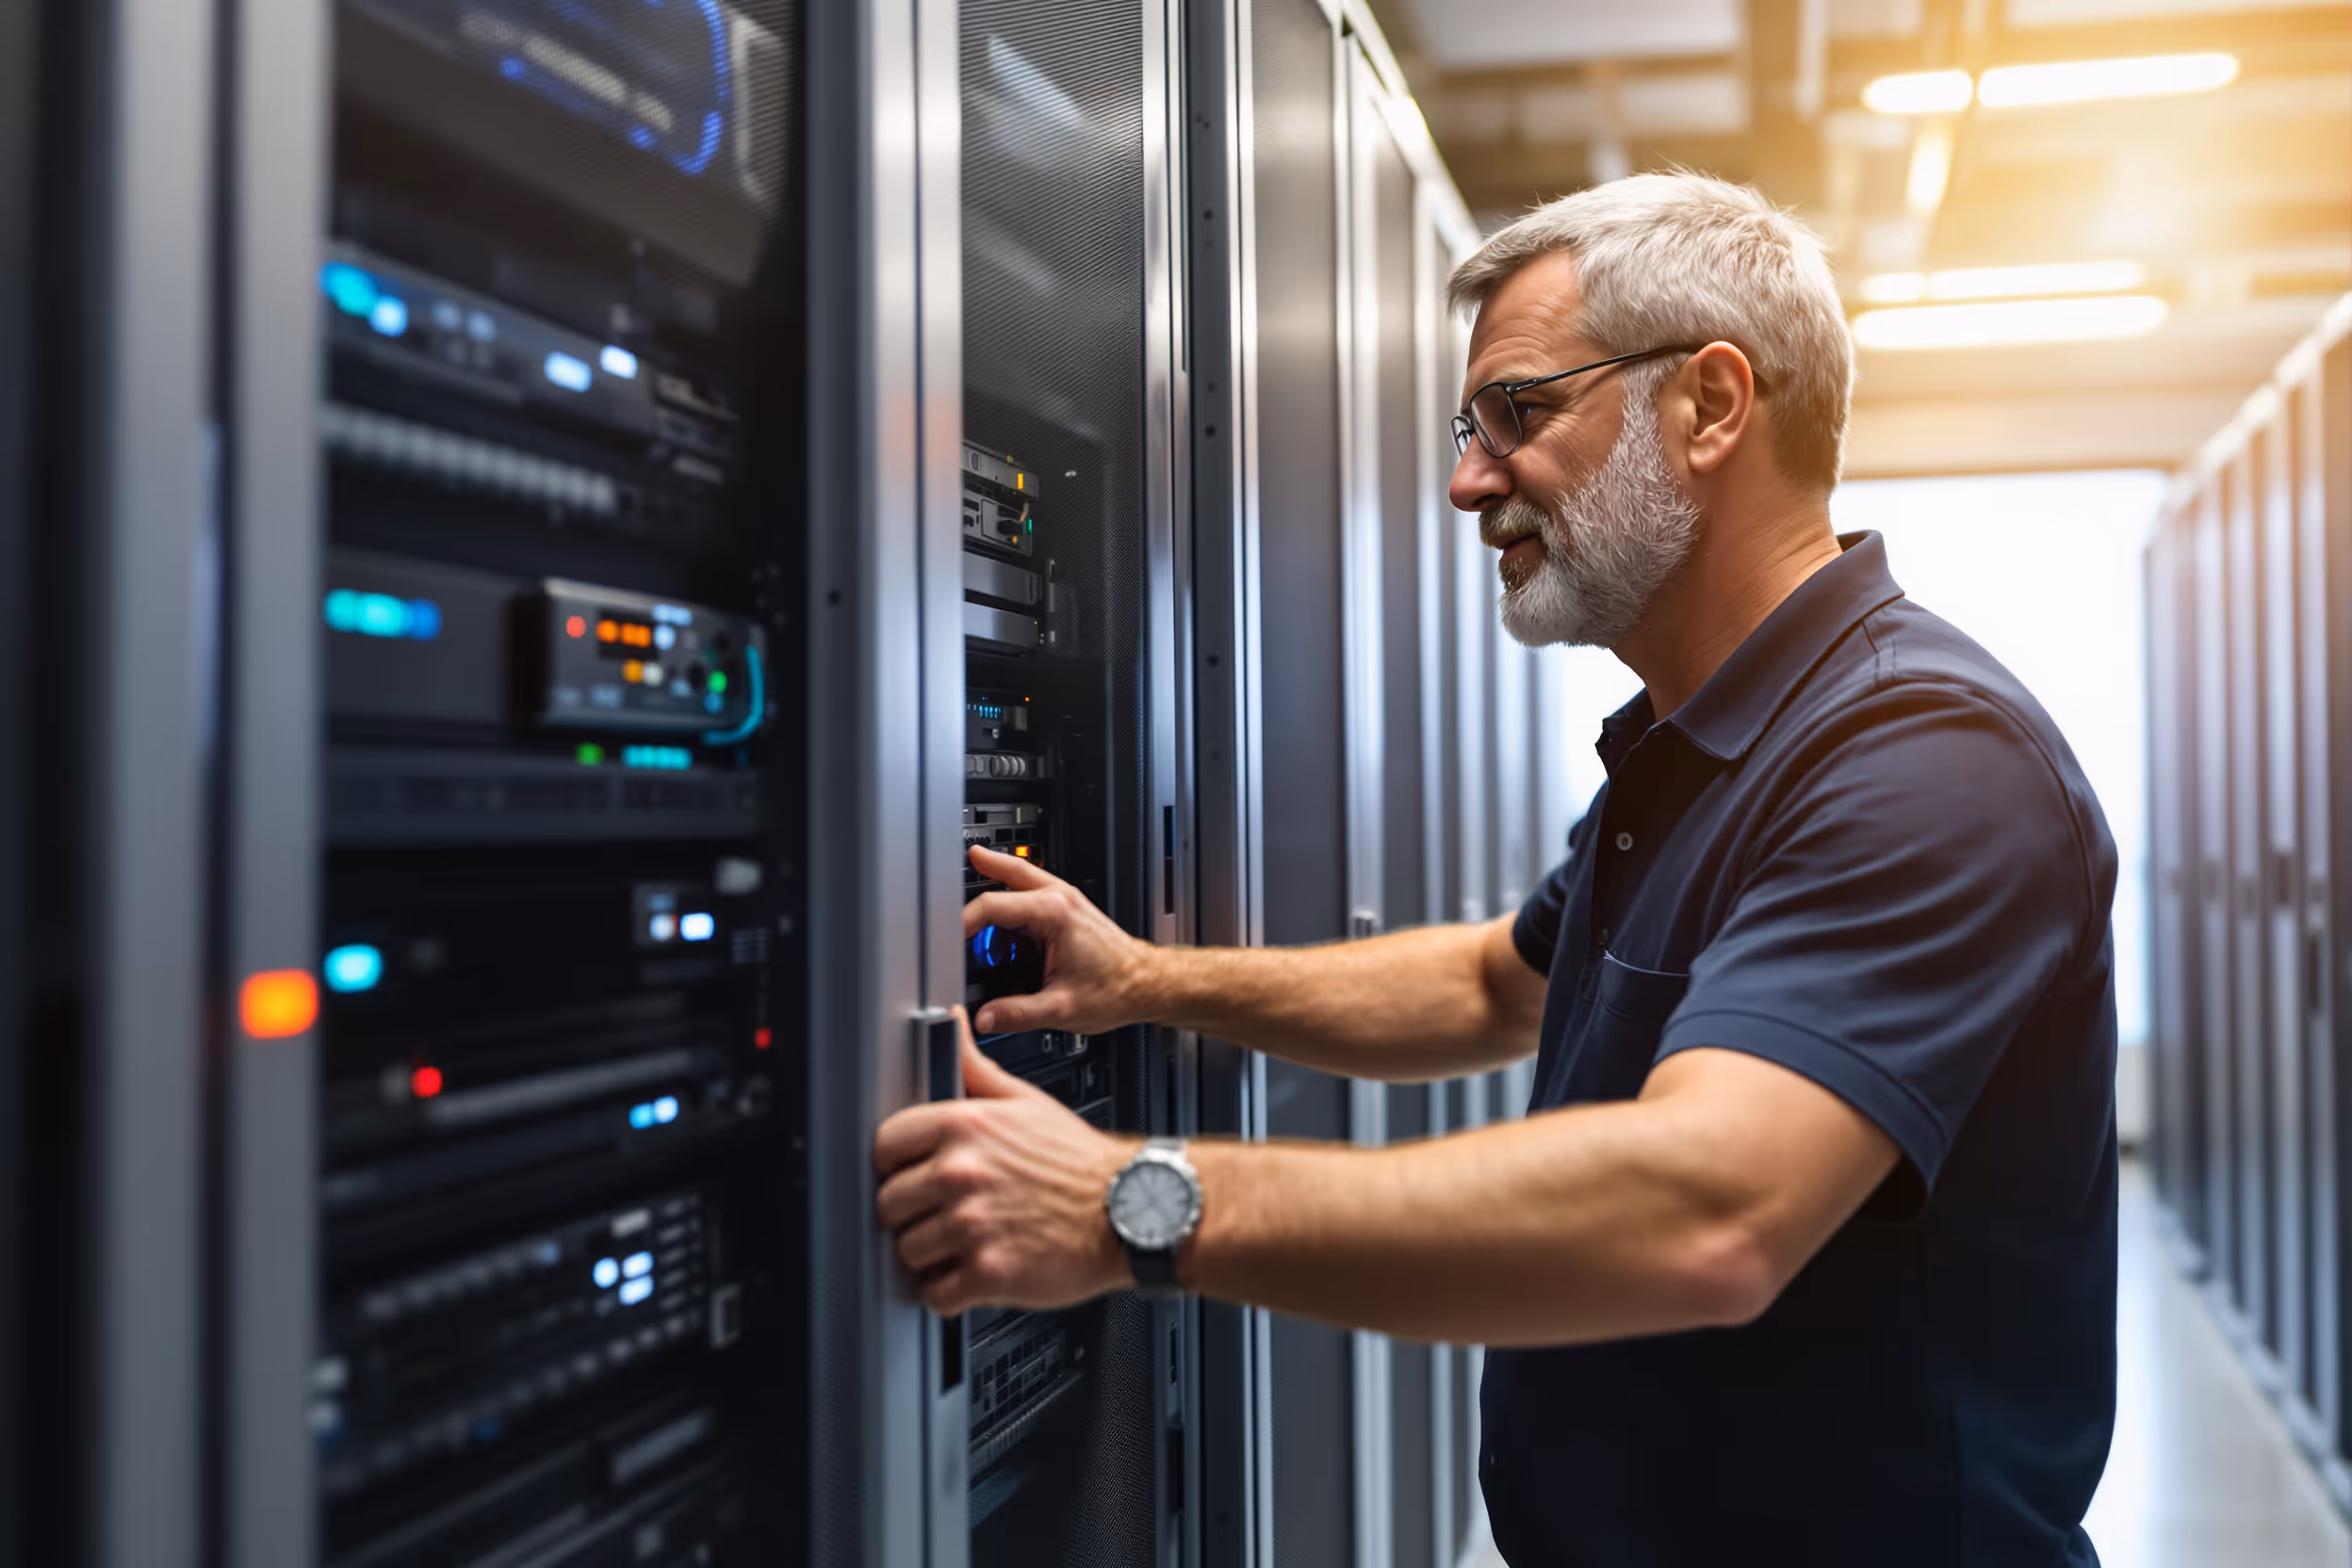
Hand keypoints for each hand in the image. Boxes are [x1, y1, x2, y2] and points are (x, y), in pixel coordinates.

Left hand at [874, 1008, 1135, 1315]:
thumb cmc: (1077, 1160)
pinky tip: (970, 1274)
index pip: (884, 1146)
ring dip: (930, 1255)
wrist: (1132, 1209)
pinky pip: (936, 1294)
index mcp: (964, 1125)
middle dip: (912, 1214)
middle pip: (888, 1203)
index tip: (912, 1174)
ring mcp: (972, 1224)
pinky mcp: (988, 1272)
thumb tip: (952, 1023)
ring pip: (907, 1250)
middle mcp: (961, 1172)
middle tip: (940, 1215)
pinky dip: (949, 1293)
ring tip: (961, 1244)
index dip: (897, 1164)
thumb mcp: (1025, 1101)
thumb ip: (976, 1068)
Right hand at [962, 845, 1163, 1035]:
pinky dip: (1013, 885)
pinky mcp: (1068, 908)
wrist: (1148, 984)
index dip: (962, 922)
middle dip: (980, 870)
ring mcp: (1065, 900)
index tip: (947, 938)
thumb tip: (984, 1018)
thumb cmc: (1117, 990)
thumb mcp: (1060, 1009)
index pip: (992, 907)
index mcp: (1054, 914)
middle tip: (950, 871)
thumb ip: (1017, 1014)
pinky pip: (1033, 887)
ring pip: (1023, 873)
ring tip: (974, 862)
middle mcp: (1060, 898)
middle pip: (1009, 872)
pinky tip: (1001, 889)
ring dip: (997, 869)